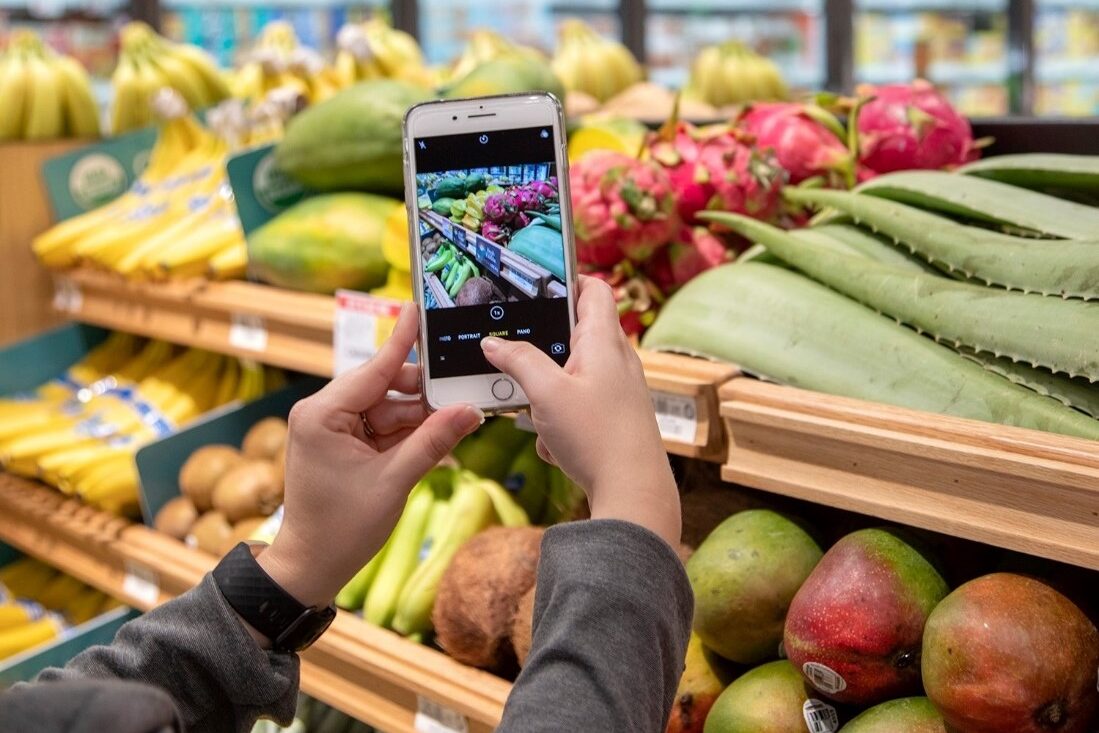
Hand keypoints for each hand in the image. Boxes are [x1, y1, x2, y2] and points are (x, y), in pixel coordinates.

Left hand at [257, 304, 483, 608]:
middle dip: (423, 394)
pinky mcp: (343, 444)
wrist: (312, 566)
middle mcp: (322, 413)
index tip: (417, 310)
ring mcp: (333, 428)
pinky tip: (437, 438)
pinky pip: (383, 427)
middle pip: (384, 386)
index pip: (373, 369)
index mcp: (322, 414)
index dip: (402, 342)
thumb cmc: (341, 528)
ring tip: (456, 422)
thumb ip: (433, 442)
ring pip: (388, 408)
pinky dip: (408, 434)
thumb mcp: (394, 481)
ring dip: (420, 417)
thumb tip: (471, 411)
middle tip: (462, 394)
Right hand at [480, 276, 679, 547]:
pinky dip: (561, 422)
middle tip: (517, 359)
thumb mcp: (546, 393)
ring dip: (547, 394)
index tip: (536, 288)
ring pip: (571, 376)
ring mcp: (618, 389)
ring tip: (536, 415)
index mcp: (604, 341)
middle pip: (576, 334)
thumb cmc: (597, 436)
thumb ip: (519, 361)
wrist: (633, 491)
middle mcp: (617, 360)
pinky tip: (556, 445)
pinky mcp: (615, 417)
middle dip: (543, 349)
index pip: (594, 289)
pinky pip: (578, 407)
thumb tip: (494, 342)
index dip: (567, 281)